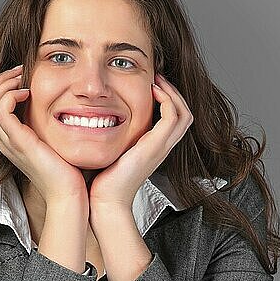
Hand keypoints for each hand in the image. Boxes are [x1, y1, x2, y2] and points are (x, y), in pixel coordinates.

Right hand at [0, 66, 86, 203]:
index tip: (22, 76)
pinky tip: (29, 93)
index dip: (1, 86)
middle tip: (20, 71)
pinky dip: (10, 95)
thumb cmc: (66, 171)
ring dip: (3, 84)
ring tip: (22, 78)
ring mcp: (9, 142)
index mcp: (10, 140)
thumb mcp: (52, 141)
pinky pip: (1, 110)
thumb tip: (57, 105)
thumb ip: (45, 125)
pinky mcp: (18, 142)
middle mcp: (4, 140)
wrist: (67, 193)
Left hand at [89, 73, 193, 210]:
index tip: (151, 85)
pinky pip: (172, 117)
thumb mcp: (110, 153)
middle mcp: (161, 147)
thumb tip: (95, 122)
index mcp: (153, 148)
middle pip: (184, 114)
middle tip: (157, 79)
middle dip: (173, 92)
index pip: (173, 120)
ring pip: (183, 113)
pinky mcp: (155, 147)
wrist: (106, 201)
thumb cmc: (103, 182)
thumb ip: (111, 138)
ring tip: (157, 81)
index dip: (167, 100)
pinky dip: (166, 100)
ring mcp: (160, 148)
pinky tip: (152, 91)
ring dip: (172, 93)